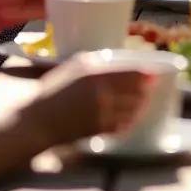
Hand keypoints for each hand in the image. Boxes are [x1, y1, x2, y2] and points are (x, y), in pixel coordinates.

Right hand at [23, 54, 154, 147]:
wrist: (36, 121)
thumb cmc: (53, 90)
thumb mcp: (74, 66)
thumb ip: (97, 61)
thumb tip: (119, 60)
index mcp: (96, 75)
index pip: (131, 74)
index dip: (146, 75)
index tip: (153, 74)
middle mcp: (102, 95)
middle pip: (136, 93)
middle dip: (144, 91)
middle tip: (148, 89)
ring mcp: (102, 114)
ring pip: (132, 110)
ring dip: (139, 106)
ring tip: (140, 102)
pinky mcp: (99, 131)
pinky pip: (122, 125)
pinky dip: (128, 121)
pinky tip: (127, 117)